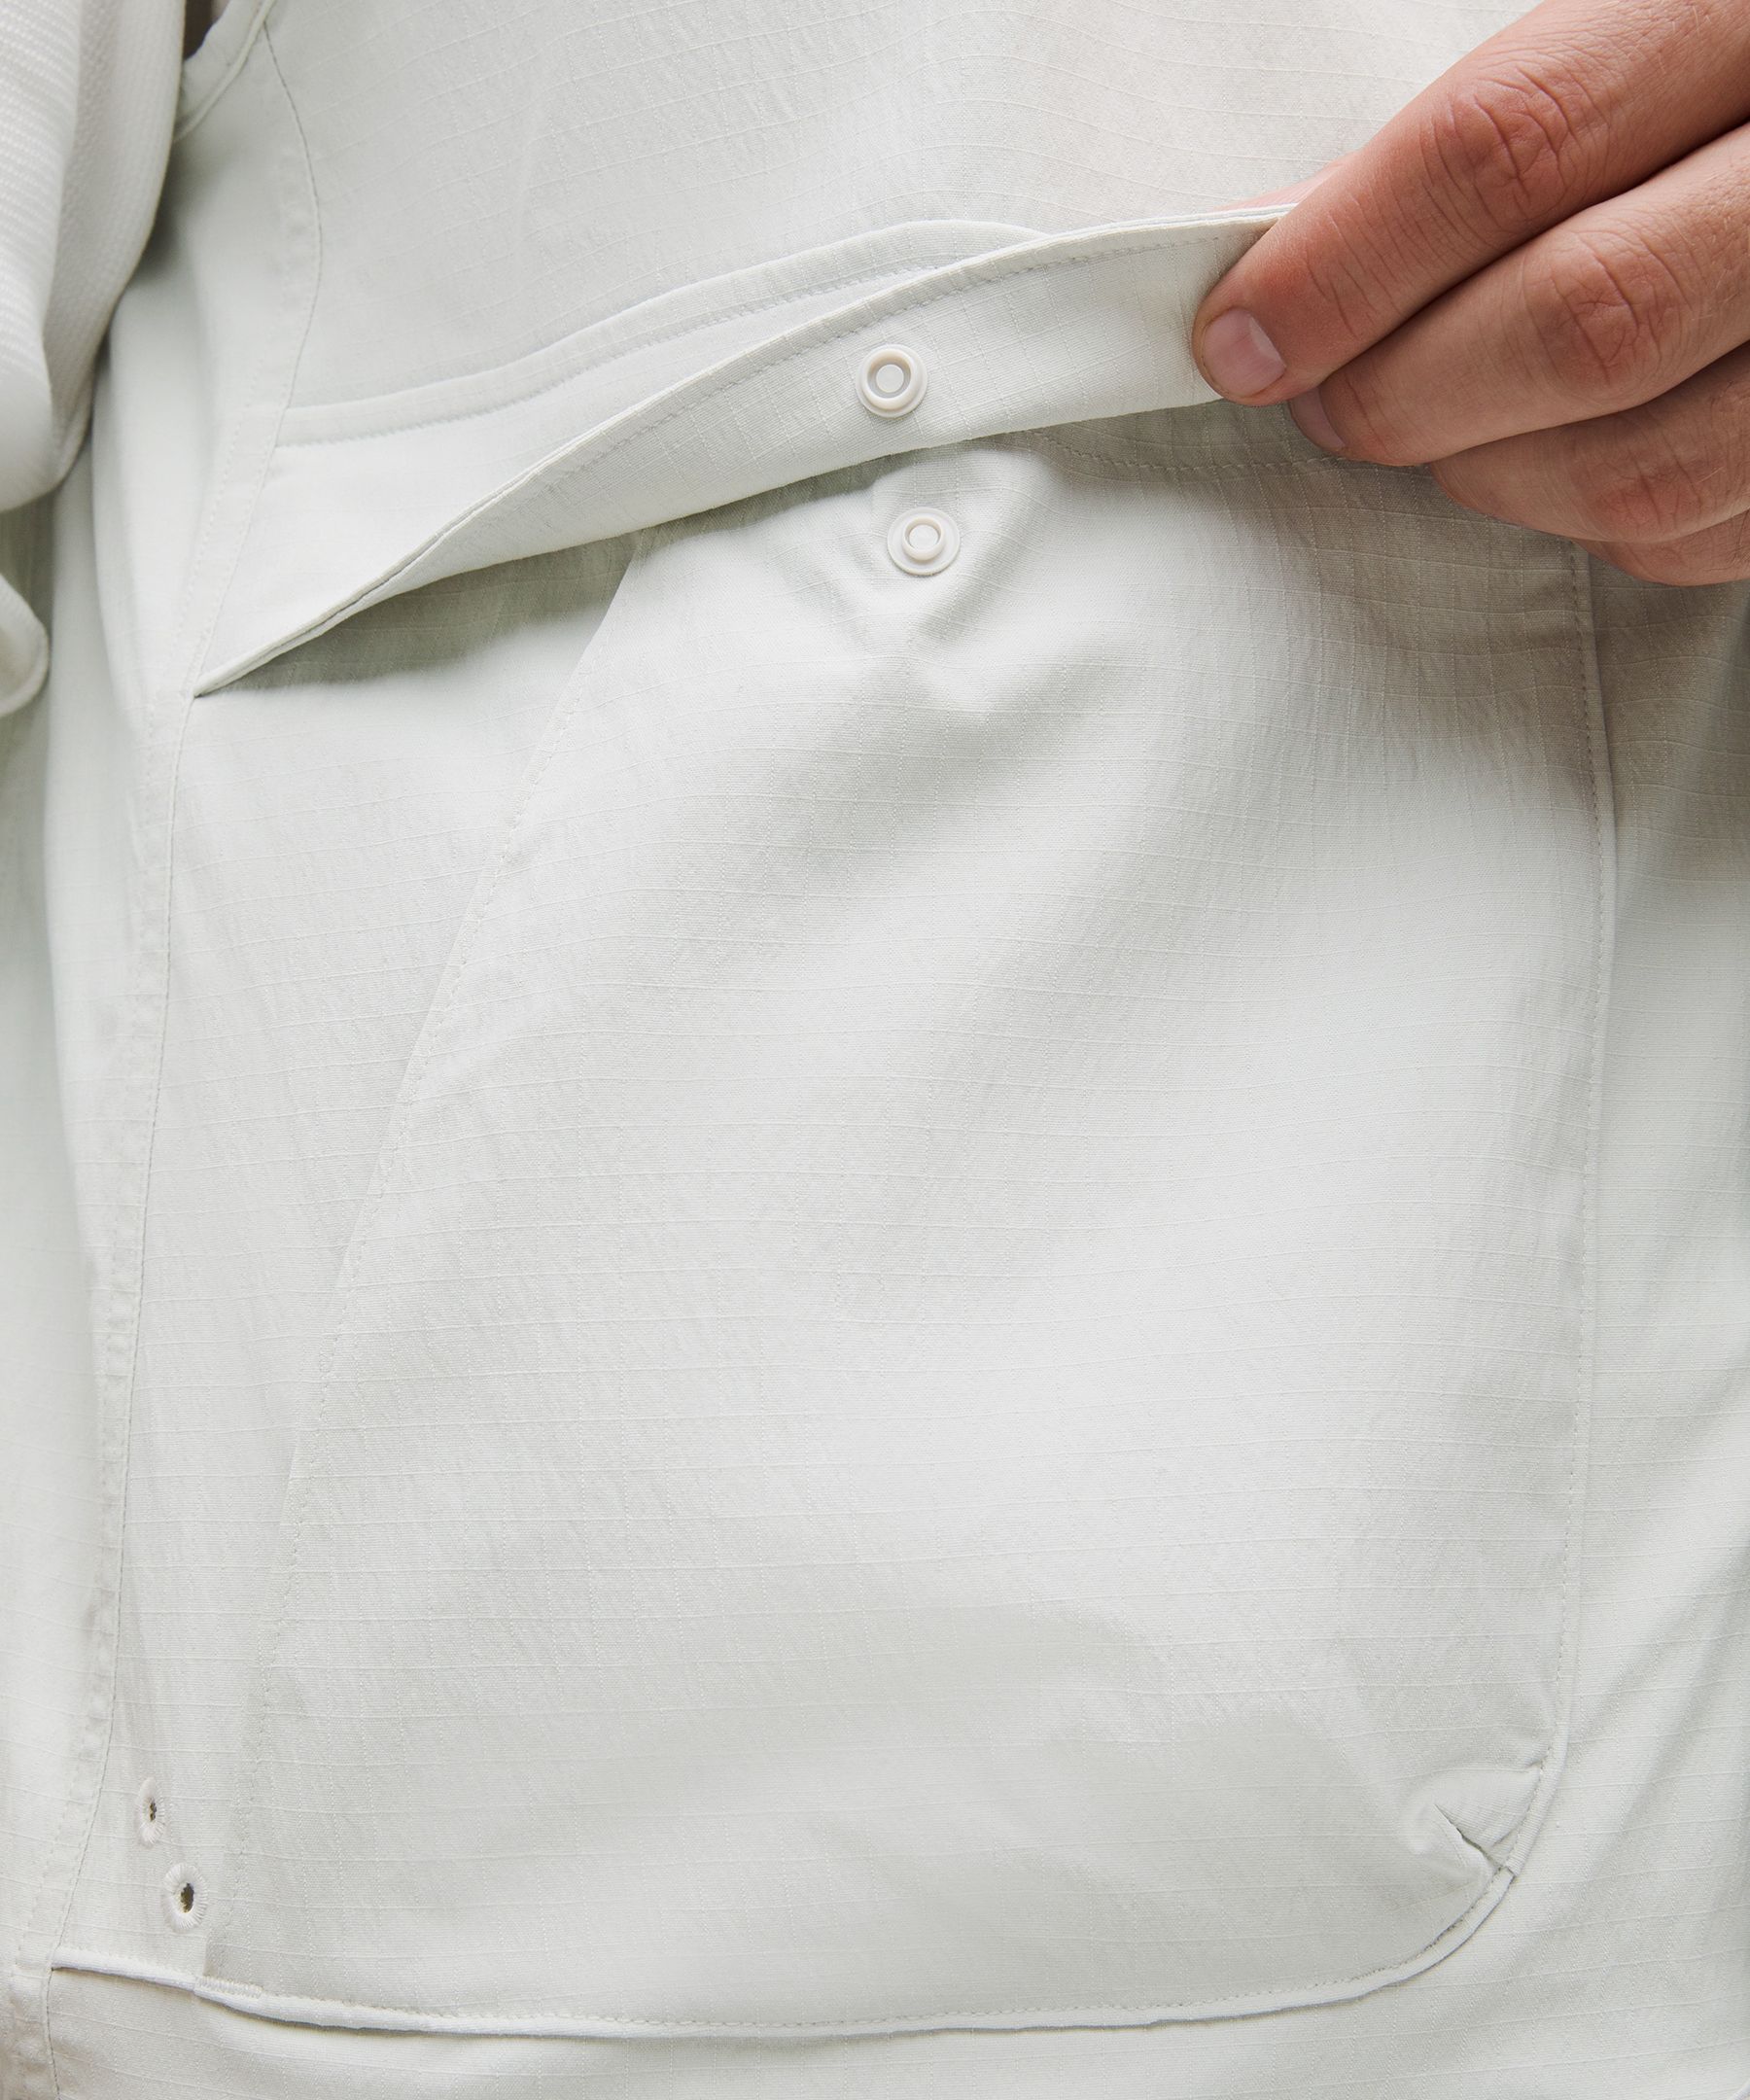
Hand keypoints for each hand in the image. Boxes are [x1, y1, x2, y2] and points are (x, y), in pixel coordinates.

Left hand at [1189, 0, 1749, 584]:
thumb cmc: (1746, 58)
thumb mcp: (1663, 13)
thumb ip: (1523, 108)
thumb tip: (1304, 243)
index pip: (1514, 146)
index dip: (1347, 261)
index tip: (1243, 332)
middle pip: (1581, 324)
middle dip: (1405, 392)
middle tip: (1323, 402)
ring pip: (1652, 464)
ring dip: (1494, 476)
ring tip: (1433, 436)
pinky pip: (1722, 533)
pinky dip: (1608, 523)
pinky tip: (1562, 466)